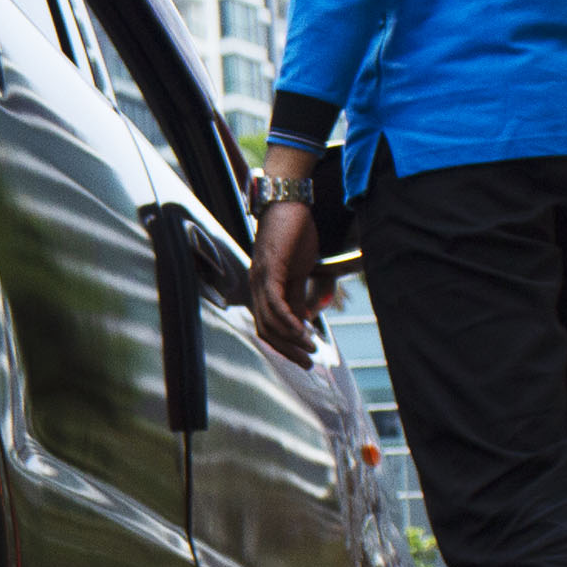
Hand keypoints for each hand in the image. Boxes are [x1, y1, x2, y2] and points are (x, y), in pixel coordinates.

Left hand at [247, 197, 323, 365]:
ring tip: (311, 349)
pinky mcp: (269, 269)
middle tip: (308, 363)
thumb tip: (304, 320)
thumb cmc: (294, 234)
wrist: (290, 203)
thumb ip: (298, 295)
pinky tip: (304, 332)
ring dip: (291, 339)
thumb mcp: (300, 271)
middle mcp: (255, 286)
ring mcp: (259, 278)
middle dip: (287, 350)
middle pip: (265, 330)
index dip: (283, 346)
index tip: (303, 357)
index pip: (266, 326)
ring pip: (270, 320)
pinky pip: (276, 304)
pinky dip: (289, 322)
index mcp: (261, 288)